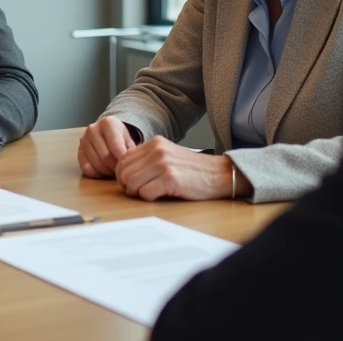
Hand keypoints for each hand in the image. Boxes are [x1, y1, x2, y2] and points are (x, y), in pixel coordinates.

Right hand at [77, 117, 137, 178]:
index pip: (115, 146)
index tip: (127, 165)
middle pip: (105, 157)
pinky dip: (97, 174)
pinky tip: (103, 170)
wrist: (105, 132)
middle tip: (121, 169)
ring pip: (96, 164)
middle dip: (115, 167)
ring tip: (113, 169)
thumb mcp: (128, 139)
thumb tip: (131, 164)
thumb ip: (131, 150)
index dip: (123, 160)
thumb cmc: (120, 137)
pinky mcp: (79, 152)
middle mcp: (92, 129)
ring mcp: (83, 140)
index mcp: (107, 123)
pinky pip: (87, 169)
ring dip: (107, 171)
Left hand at [114, 136, 239, 200]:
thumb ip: (147, 159)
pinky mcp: (170, 179)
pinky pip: (145, 193)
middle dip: (127, 186)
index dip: (123, 174)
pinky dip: (148, 198)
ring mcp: (163, 164)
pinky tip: (159, 195)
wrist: (219, 174)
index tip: (131, 183)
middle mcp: (157, 150)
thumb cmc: (193, 169)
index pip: (123, 159)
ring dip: (136, 193)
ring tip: (148, 194)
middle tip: (138, 192)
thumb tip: (124, 174)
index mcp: (154, 143)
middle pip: (124, 172)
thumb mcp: (168, 155)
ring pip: (131, 183)